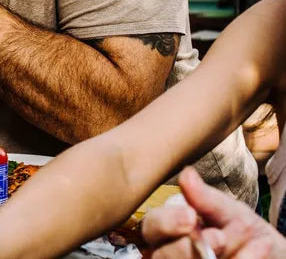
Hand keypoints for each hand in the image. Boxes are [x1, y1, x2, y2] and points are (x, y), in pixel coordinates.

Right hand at [142, 167, 285, 257]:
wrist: (277, 257)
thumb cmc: (248, 234)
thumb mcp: (232, 212)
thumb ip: (207, 199)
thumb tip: (186, 175)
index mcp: (168, 231)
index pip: (152, 226)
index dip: (167, 222)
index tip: (190, 216)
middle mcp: (169, 255)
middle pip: (161, 254)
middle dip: (189, 247)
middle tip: (220, 238)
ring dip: (218, 256)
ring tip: (250, 239)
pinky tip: (259, 249)